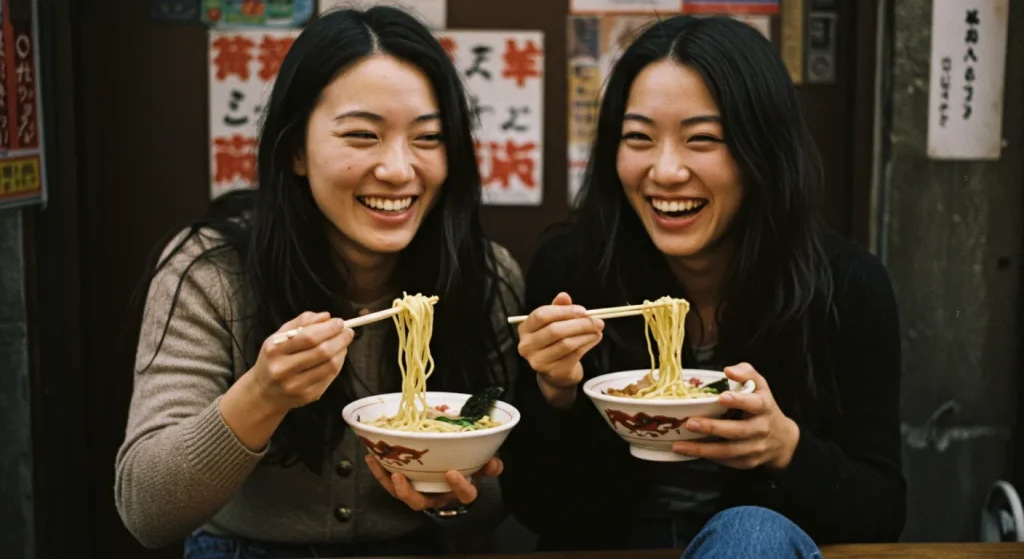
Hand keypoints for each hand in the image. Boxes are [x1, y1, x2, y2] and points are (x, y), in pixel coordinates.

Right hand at [249, 311, 354, 411]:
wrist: (264, 393)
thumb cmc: (274, 359)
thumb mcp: (279, 336)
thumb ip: (301, 322)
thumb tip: (326, 316)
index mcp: (274, 350)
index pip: (308, 337)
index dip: (329, 328)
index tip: (339, 322)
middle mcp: (283, 370)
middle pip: (322, 352)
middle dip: (340, 339)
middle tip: (348, 332)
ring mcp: (296, 386)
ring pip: (330, 366)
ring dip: (342, 351)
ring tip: (343, 343)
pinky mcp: (308, 396)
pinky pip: (330, 377)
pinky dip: (338, 364)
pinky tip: (337, 357)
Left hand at [365, 454, 502, 510]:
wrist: (457, 480)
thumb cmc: (469, 472)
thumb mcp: (482, 469)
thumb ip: (489, 467)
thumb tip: (494, 462)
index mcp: (459, 493)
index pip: (464, 496)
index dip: (459, 487)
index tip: (453, 473)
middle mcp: (437, 497)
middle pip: (420, 503)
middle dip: (408, 493)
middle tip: (398, 477)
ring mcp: (420, 493)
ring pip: (401, 495)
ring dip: (387, 481)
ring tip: (377, 462)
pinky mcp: (407, 486)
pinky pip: (391, 483)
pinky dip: (380, 470)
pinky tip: (371, 457)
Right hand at [517, 292, 603, 403]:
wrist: (555, 371)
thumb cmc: (553, 341)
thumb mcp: (554, 322)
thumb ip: (558, 308)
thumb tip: (564, 296)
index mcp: (525, 328)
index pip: (542, 315)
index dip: (564, 311)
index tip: (583, 310)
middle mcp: (527, 345)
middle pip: (555, 330)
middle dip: (580, 324)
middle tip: (598, 321)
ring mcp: (538, 361)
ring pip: (566, 343)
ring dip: (586, 335)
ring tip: (598, 330)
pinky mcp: (553, 371)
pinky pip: (574, 355)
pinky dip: (587, 345)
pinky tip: (594, 339)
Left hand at [672, 363, 799, 471]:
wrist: (782, 439)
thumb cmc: (763, 407)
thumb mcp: (760, 385)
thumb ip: (746, 373)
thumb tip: (728, 370)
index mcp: (764, 407)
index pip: (754, 403)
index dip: (739, 401)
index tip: (722, 397)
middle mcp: (761, 429)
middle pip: (737, 431)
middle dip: (712, 427)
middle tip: (690, 423)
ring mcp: (754, 448)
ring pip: (728, 451)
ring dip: (702, 449)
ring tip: (679, 445)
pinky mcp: (747, 462)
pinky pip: (726, 461)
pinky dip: (707, 457)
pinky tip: (689, 452)